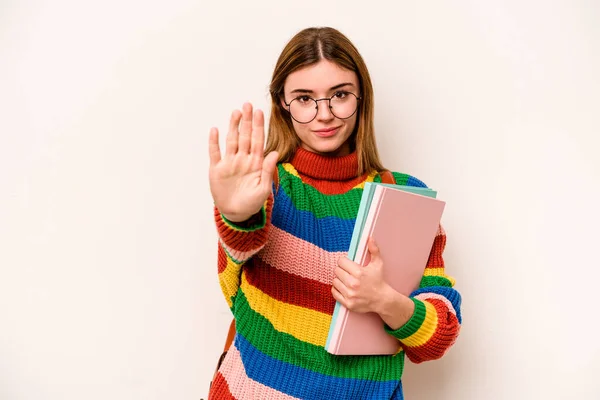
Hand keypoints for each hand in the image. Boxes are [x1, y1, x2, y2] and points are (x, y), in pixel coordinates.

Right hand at [208, 103, 278, 221]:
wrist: (236, 214)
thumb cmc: (252, 202)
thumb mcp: (263, 189)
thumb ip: (268, 170)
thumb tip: (274, 153)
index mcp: (256, 163)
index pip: (258, 140)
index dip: (258, 126)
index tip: (259, 112)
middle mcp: (243, 159)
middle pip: (245, 136)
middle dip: (246, 121)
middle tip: (247, 105)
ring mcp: (229, 163)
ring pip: (231, 140)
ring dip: (233, 126)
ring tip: (235, 112)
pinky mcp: (217, 170)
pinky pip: (215, 153)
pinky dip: (214, 142)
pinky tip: (215, 130)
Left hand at [332, 237, 388, 313]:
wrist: (382, 300)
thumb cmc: (379, 280)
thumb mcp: (378, 264)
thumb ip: (374, 250)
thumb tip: (370, 238)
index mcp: (359, 272)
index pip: (341, 261)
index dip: (344, 262)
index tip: (347, 264)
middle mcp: (353, 283)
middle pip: (336, 271)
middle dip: (341, 270)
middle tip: (347, 272)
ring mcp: (350, 294)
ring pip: (334, 281)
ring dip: (339, 280)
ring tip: (346, 280)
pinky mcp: (347, 303)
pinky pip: (334, 292)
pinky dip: (337, 289)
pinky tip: (344, 288)